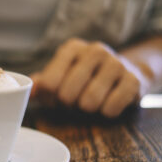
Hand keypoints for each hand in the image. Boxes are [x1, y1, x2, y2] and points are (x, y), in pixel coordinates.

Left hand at [30, 38, 150, 117]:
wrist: (125, 73)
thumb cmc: (85, 78)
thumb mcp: (62, 75)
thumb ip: (42, 83)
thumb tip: (27, 92)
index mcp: (71, 48)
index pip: (47, 83)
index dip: (49, 98)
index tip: (55, 98)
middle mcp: (94, 51)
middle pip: (66, 94)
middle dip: (68, 104)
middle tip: (74, 101)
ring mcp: (116, 63)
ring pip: (89, 102)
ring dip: (87, 109)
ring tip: (91, 101)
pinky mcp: (134, 80)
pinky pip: (111, 108)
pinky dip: (106, 112)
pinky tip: (109, 103)